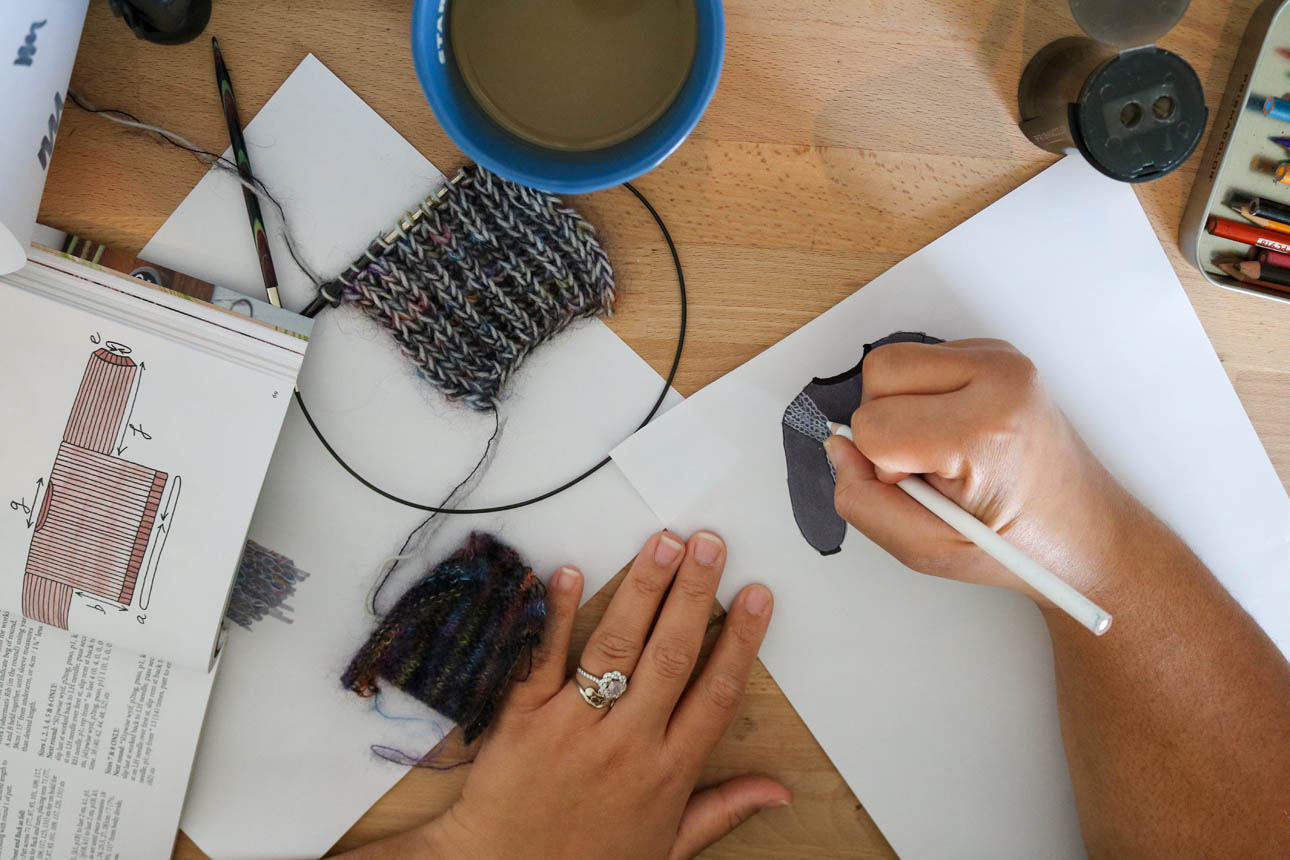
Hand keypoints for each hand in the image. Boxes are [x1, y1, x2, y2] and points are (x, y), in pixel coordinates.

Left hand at [420, 531, 786, 859]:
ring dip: (643, 589)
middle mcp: (625, 743)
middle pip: (671, 655)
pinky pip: (542, 658)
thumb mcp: (667, 848)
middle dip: (695, 593)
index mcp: (666, 772)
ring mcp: (572, 726)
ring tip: (663, 544)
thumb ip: (722, 811)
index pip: (714, 692)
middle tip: (711, 544)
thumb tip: (778, 791)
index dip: (741, 640)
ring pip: (616, 646)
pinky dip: (556, 614)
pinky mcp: (522, 719)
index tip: (756, 594)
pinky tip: (569, 573)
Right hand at [823, 338, 1144, 600]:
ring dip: (898, 408)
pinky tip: (953, 433)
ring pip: (893, 362)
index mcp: (987, 430)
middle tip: (926, 468)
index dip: (883, 467)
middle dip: (883, 425)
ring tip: (939, 450)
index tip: (924, 489)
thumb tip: (838, 449)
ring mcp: (1002, 359)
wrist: (1083, 531)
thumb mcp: (928, 551)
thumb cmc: (1021, 543)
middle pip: (879, 373)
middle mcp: (1000, 378)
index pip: (875, 425)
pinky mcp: (997, 354)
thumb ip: (864, 502)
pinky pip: (921, 362)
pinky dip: (920, 399)